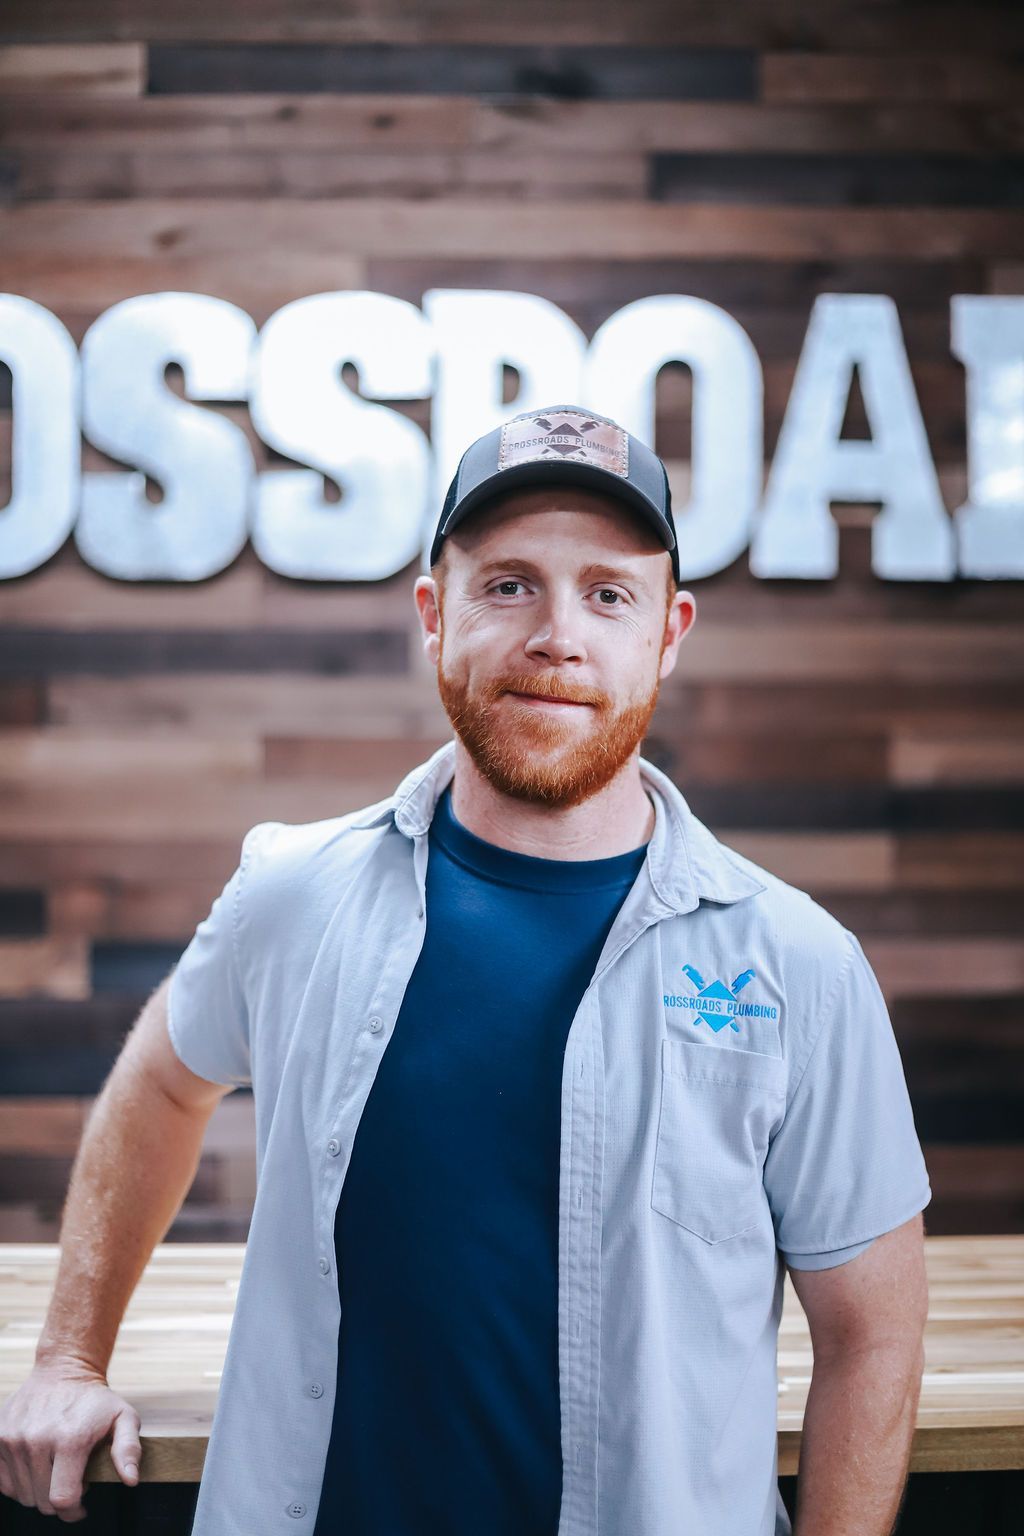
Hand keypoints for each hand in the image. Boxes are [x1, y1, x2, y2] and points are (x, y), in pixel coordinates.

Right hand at [0, 1358, 141, 1521]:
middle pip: (41, 1500)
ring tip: (55, 1470)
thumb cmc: (96, 1400)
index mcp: (70, 1439)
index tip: (81, 1505)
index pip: (62, 1499)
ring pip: (22, 1494)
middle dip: (58, 1500)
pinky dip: (20, 1483)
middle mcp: (37, 1440)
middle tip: (71, 1481)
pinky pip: (3, 1483)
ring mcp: (13, 1439)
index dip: (73, 1510)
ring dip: (39, 1490)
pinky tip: (37, 1467)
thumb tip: (131, 1480)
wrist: (63, 1370)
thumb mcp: (124, 1418)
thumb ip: (128, 1450)